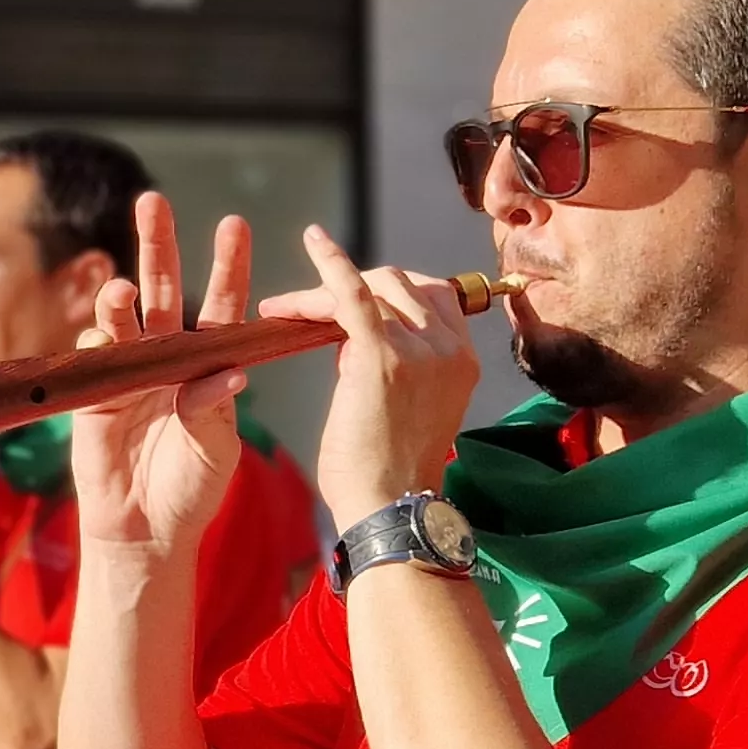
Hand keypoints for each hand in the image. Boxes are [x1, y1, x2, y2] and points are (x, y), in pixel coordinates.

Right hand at [74, 191, 250, 551]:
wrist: (146, 531)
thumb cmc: (192, 489)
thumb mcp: (217, 449)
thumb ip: (214, 409)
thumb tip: (222, 370)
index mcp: (206, 364)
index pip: (220, 305)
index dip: (227, 266)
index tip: (234, 225)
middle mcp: (165, 359)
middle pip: (162, 291)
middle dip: (156, 246)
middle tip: (152, 201)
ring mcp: (126, 374)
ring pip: (120, 321)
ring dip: (118, 302)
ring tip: (119, 290)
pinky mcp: (91, 397)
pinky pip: (90, 362)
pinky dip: (96, 349)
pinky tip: (104, 346)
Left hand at [260, 227, 481, 530]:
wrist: (388, 508)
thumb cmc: (388, 470)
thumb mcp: (410, 407)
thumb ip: (397, 364)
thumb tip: (355, 337)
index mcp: (463, 359)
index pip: (434, 295)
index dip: (393, 291)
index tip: (355, 302)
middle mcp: (448, 348)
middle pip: (401, 284)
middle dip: (354, 284)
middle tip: (306, 309)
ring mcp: (419, 350)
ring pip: (373, 287)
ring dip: (324, 292)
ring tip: (285, 310)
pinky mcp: (381, 358)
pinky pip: (353, 293)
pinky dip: (331, 263)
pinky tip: (314, 240)